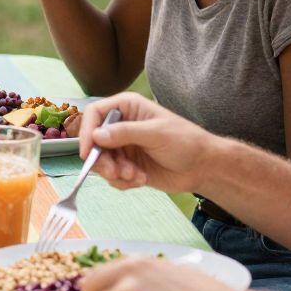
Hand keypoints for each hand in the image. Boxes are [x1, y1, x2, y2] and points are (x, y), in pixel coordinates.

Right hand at [79, 92, 218, 193]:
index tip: (88, 152)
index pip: (94, 114)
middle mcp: (120, 126)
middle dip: (103, 160)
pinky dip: (124, 181)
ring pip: (102, 162)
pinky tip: (141, 179)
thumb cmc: (185, 141)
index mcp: (126, 108)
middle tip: (115, 173)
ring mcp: (123, 147)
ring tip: (135, 176)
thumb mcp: (156, 133)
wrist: (203, 167)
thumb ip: (125, 133)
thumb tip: (96, 136)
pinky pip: (113, 176)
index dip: (86, 132)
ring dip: (115, 173)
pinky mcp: (127, 166)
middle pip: (93, 142)